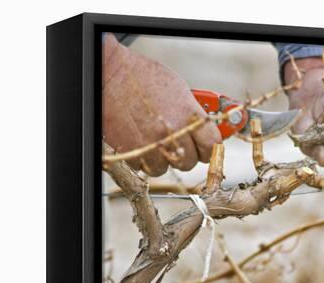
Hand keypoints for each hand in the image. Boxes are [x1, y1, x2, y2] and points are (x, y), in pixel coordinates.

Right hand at [102, 33, 221, 175]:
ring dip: (162, 158)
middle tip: (177, 143)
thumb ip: (195, 114)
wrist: (111, 74)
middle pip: (190, 162)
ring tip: (155, 140)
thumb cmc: (144, 77)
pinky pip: (144, 167)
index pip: (212, 146)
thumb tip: (209, 132)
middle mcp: (174, 133)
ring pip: (165, 168)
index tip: (205, 148)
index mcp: (190, 115)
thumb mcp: (179, 90)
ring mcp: (153, 145)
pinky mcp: (133, 152)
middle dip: (185, 154)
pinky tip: (139, 140)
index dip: (208, 148)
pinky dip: (142, 158)